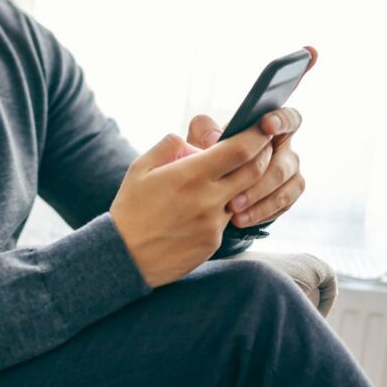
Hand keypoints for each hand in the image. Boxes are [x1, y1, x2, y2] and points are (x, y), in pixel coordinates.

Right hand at [109, 123, 284, 288]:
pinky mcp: (213, 243)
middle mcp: (208, 199)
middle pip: (255, 172)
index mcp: (191, 175)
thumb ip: (168, 146)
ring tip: (214, 184)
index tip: (261, 128)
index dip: (256, 136)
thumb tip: (191, 142)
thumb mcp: (140, 168)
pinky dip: (220, 209)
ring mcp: (213, 223)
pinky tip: (197, 211)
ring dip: (239, 186)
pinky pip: (226, 220)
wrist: (124, 258)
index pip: (240, 150)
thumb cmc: (130, 208)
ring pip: (242, 197)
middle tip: (259, 148)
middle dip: (262, 157)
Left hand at [187, 108, 304, 227]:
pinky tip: (241, 220)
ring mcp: (289, 173)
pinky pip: (284, 204)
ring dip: (259, 199)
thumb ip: (204, 132)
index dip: (281, 120)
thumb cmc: (205, 156)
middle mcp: (284, 149)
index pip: (288, 118)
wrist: (205, 188)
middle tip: (234, 192)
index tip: (266, 126)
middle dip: (259, 177)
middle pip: (284, 161)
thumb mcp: (198, 140)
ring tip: (233, 211)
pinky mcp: (288, 195)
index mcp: (268, 128)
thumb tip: (214, 139)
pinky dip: (262, 212)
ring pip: (285, 184)